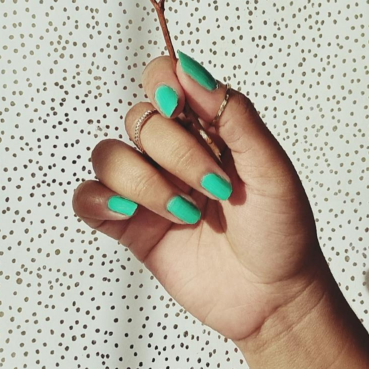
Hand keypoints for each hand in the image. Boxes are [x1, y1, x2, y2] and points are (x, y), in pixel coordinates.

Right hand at [72, 52, 336, 347]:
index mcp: (207, 127)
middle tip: (214, 188)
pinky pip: (87, 198)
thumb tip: (192, 70)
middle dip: (175, 154)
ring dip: (145, 184)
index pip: (162, 79)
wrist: (274, 298)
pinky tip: (131, 215)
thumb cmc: (281, 232)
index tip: (179, 109)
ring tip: (186, 214)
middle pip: (139, 120)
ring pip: (109, 156)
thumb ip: (235, 115)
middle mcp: (172, 152)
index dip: (162, 86)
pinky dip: (100, 201)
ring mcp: (148, 187)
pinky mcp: (129, 225)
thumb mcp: (271, 168)